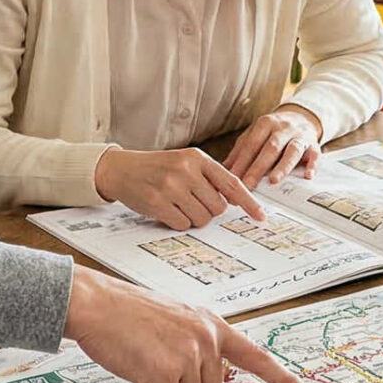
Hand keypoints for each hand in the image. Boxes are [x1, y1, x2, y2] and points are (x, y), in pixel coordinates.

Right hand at [64, 266, 315, 382]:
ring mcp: (190, 354)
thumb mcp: (175, 320)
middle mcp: (207, 338)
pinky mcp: (167, 370)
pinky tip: (135, 375)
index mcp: (212, 325)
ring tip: (143, 367)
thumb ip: (198, 346)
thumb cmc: (127, 314)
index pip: (257, 357)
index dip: (283, 381)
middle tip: (157, 372)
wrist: (96, 303)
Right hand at [93, 147, 265, 229]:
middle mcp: (186, 170)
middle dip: (208, 211)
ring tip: (178, 204)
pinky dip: (177, 222)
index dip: (248, 202)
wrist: (122, 169)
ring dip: (193, 218)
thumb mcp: (185, 162)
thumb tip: (235, 201)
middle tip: (192, 201)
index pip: (232, 183)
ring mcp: (171, 187)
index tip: (260, 216)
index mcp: (198, 158)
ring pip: (201, 219)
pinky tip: (167, 210)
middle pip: (218, 207)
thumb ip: (210, 178)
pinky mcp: (157, 203)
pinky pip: (182, 224)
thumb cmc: (158, 168)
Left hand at [223, 105, 323, 187]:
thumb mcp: (255, 135)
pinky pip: (315, 154)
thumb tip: (222, 170)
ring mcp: (299, 136)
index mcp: (264, 124)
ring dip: (283, 166)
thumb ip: (240, 151)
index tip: (232, 180)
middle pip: (269, 148)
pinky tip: (307, 176)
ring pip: (292, 150)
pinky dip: (312, 165)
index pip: (250, 145)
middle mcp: (282, 128)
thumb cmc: (274, 132)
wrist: (302, 117)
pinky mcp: (314, 145)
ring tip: (273, 181)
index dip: (241, 163)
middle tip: (247, 186)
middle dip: (257, 168)